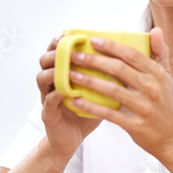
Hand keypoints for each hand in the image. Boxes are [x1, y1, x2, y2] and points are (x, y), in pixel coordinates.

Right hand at [37, 35, 101, 157]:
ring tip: (67, 67)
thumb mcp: (98, 90)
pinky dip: (57, 94)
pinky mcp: (48, 113)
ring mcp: (47, 97)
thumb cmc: (87, 112)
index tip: (71, 33)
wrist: (74, 138)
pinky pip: (49, 100)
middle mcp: (51, 82)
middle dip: (55, 51)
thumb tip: (130, 57)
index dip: (61, 40)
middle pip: (45, 59)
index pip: (57, 50)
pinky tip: (67, 91)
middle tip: (67, 47)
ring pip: (42, 77)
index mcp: (62, 72)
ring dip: (54, 70)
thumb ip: (107, 74)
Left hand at [63, 28, 172, 157]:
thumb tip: (155, 30)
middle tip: (74, 56)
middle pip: (118, 69)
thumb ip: (159, 53)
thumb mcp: (166, 77)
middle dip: (94, 61)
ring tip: (71, 75)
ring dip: (89, 81)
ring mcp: (143, 107)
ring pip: (111, 90)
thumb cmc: (165, 104)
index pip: (131, 54)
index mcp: (157, 73)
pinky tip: (77, 100)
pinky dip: (91, 107)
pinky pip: (109, 113)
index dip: (111, 46)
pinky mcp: (134, 124)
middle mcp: (151, 88)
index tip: (92, 40)